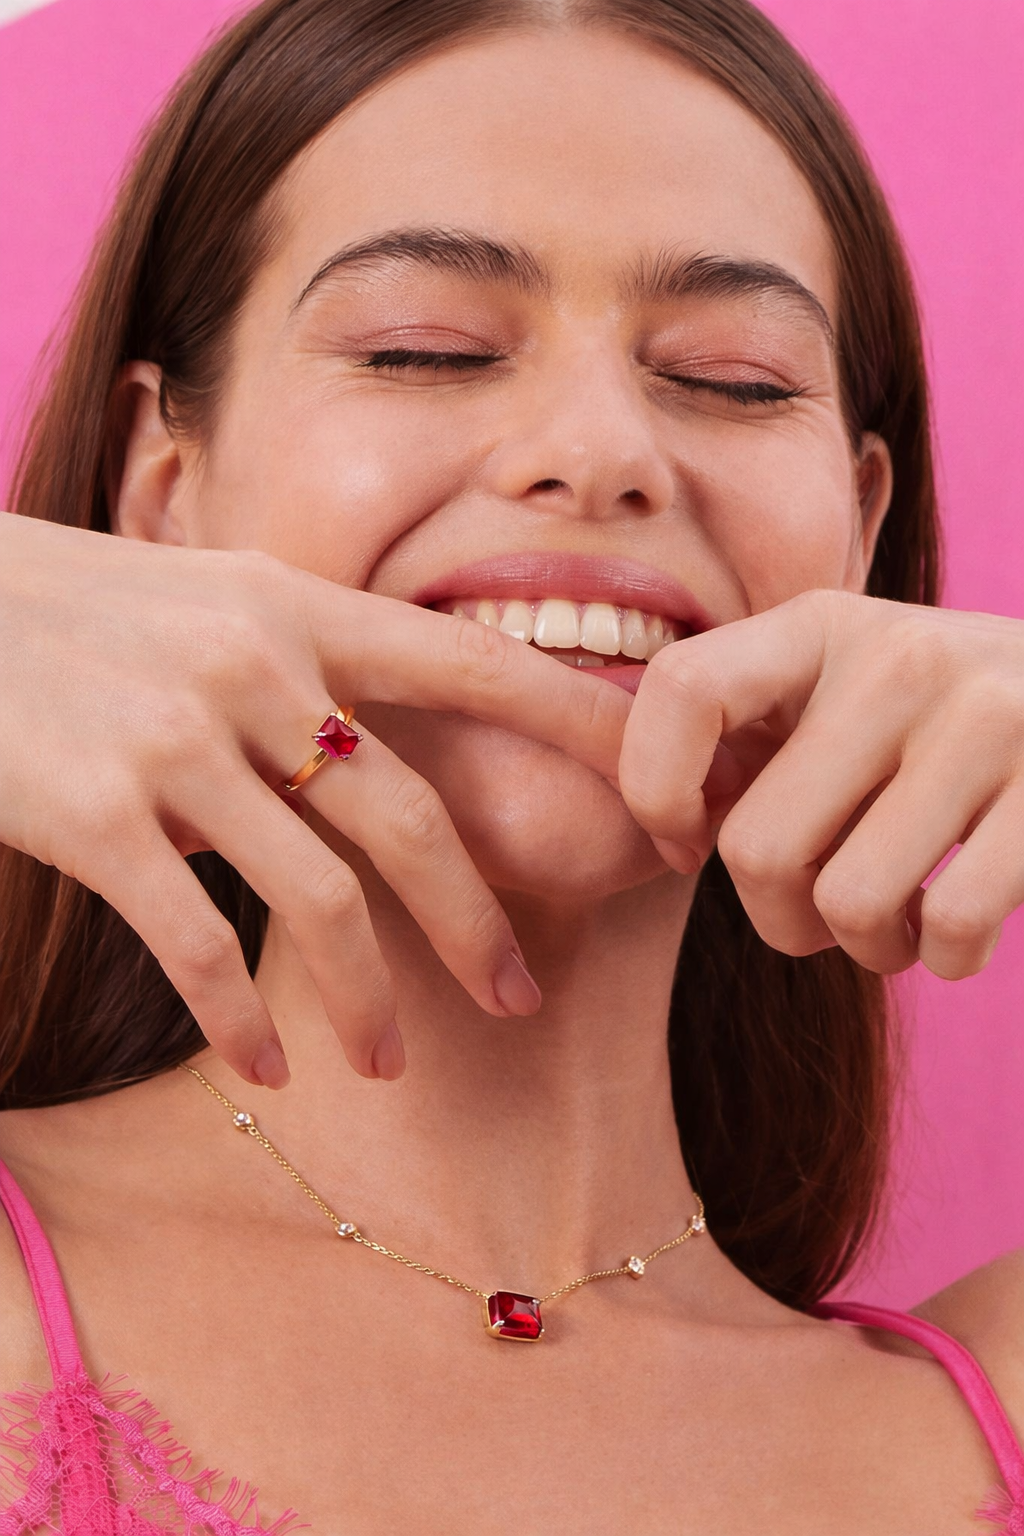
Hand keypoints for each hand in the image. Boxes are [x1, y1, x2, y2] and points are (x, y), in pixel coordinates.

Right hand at [0, 513, 626, 1086]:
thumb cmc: (81, 614)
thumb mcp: (209, 604)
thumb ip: (305, 674)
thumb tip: (365, 771)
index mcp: (298, 610)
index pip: (474, 664)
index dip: (578, 726)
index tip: (657, 792)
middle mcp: (254, 671)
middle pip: (409, 816)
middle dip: (476, 921)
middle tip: (518, 997)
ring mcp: (174, 740)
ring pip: (318, 896)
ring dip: (367, 999)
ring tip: (389, 1064)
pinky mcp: (92, 810)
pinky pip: (196, 939)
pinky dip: (240, 1016)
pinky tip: (265, 1067)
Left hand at [618, 588, 1023, 979]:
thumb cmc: (945, 725)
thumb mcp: (848, 689)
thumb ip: (756, 734)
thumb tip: (670, 828)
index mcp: (821, 624)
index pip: (680, 693)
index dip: (653, 792)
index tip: (687, 845)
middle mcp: (898, 655)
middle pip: (757, 847)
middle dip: (778, 918)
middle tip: (823, 915)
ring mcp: (985, 717)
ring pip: (848, 904)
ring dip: (866, 948)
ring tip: (898, 924)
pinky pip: (947, 926)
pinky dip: (944, 957)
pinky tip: (960, 931)